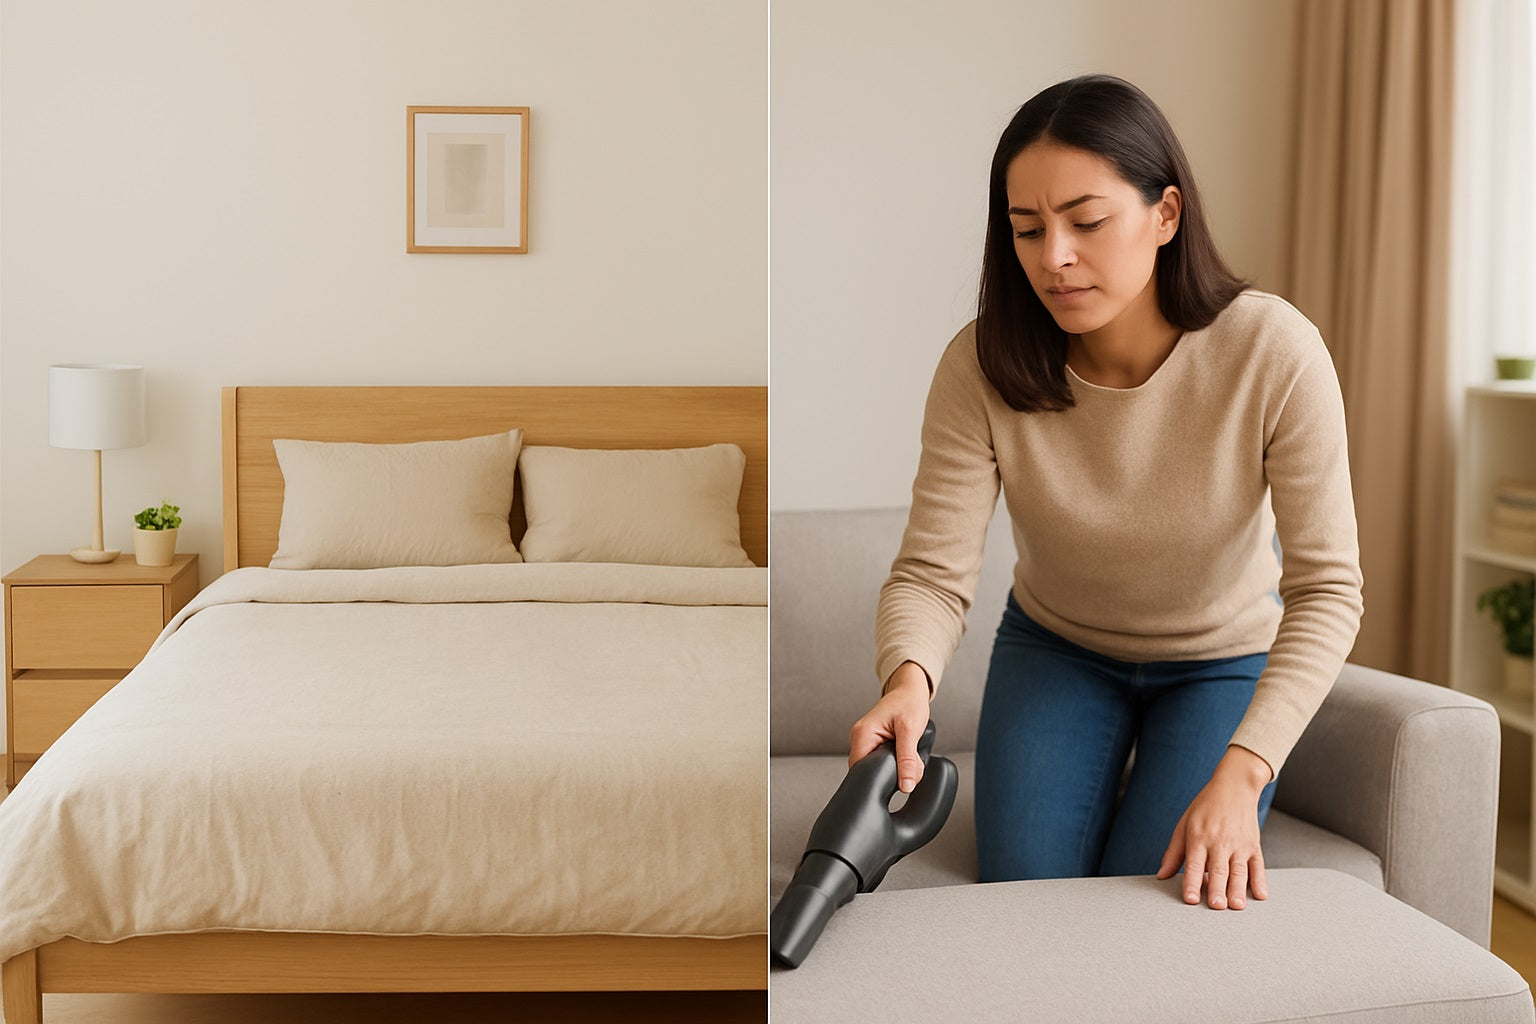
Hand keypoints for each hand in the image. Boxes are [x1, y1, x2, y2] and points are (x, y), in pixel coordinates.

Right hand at [848, 661, 931, 793]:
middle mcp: (860, 738)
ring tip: (909, 756)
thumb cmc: (908, 703)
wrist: (910, 691)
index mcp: (862, 734)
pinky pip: (882, 761)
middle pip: (869, 771)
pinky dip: (896, 762)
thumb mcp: (910, 731)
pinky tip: (904, 754)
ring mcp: (866, 740)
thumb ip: (908, 760)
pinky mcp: (875, 743)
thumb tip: (906, 784)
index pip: (861, 769)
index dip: (878, 779)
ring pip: (877, 767)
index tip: (897, 780)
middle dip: (891, 774)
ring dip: (895, 768)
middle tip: (909, 767)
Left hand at [1156, 745, 1271, 909]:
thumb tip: (1162, 875)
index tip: (1190, 899)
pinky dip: (1260, 881)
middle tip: (1216, 906)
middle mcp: (1219, 841)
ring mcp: (1239, 844)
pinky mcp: (1254, 845)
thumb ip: (1173, 853)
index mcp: (1198, 837)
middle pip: (1217, 870)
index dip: (1191, 882)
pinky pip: (1258, 866)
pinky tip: (1260, 895)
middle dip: (1217, 889)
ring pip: (1239, 871)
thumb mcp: (1184, 825)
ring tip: (1236, 906)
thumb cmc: (1206, 807)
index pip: (1194, 863)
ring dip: (1238, 889)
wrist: (1234, 787)